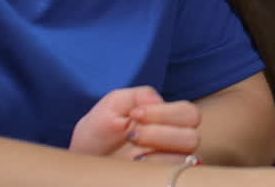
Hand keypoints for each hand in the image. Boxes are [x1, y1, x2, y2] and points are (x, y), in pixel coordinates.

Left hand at [69, 86, 199, 162]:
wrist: (82, 163)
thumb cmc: (97, 135)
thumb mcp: (111, 107)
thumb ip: (135, 95)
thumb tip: (157, 101)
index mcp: (167, 120)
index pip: (189, 113)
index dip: (165, 113)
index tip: (134, 114)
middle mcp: (174, 143)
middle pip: (192, 137)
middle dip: (161, 133)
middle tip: (133, 135)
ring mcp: (169, 165)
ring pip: (184, 158)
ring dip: (156, 153)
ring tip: (131, 154)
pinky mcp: (163, 180)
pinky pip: (172, 175)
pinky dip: (153, 169)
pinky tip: (135, 166)